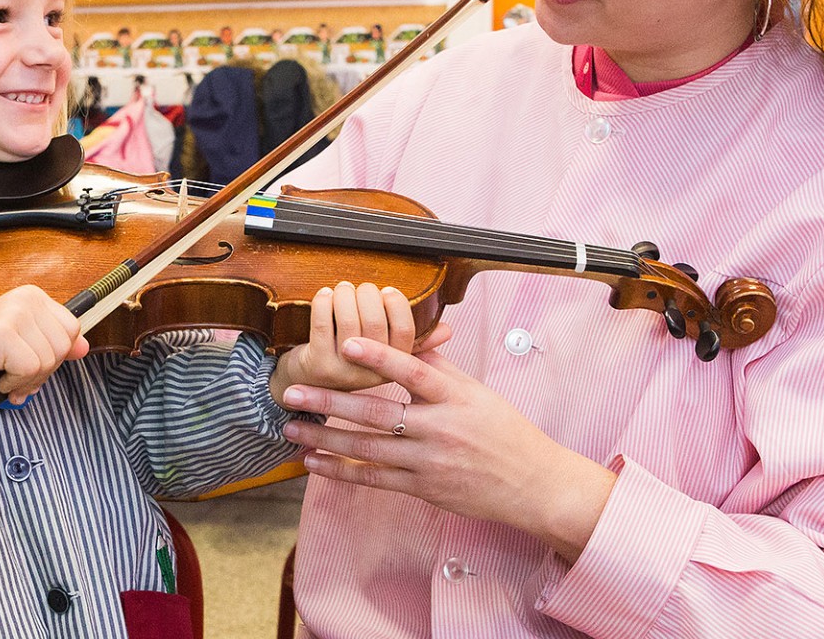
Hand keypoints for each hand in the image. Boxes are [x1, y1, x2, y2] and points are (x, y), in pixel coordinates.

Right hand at [0, 285, 88, 404]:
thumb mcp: (21, 344)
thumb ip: (52, 343)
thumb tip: (84, 347)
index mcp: (32, 296)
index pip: (72, 331)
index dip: (55, 357)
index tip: (32, 366)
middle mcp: (24, 299)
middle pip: (63, 347)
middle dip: (42, 373)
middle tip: (16, 377)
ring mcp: (12, 314)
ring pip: (48, 360)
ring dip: (26, 380)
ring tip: (4, 377)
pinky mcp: (0, 333)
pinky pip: (29, 368)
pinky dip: (14, 382)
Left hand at [272, 281, 451, 404]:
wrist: (314, 407)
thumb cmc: (359, 380)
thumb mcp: (401, 376)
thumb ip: (423, 353)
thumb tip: (446, 330)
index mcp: (400, 377)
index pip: (406, 333)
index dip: (397, 307)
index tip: (388, 292)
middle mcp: (373, 377)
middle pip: (376, 325)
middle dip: (368, 296)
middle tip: (360, 287)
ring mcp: (346, 375)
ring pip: (350, 323)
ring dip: (345, 297)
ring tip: (341, 289)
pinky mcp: (319, 370)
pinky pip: (322, 326)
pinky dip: (323, 303)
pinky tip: (324, 296)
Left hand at [279, 336, 616, 562]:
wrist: (532, 483)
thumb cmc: (504, 432)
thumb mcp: (477, 392)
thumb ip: (439, 368)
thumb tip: (408, 337)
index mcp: (456, 397)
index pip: (413, 372)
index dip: (379, 357)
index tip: (346, 343)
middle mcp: (440, 428)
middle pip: (378, 412)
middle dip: (331, 401)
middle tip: (292, 392)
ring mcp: (430, 461)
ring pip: (368, 449)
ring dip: (325, 439)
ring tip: (291, 429)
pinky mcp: (423, 487)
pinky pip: (375, 479)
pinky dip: (342, 471)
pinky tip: (315, 463)